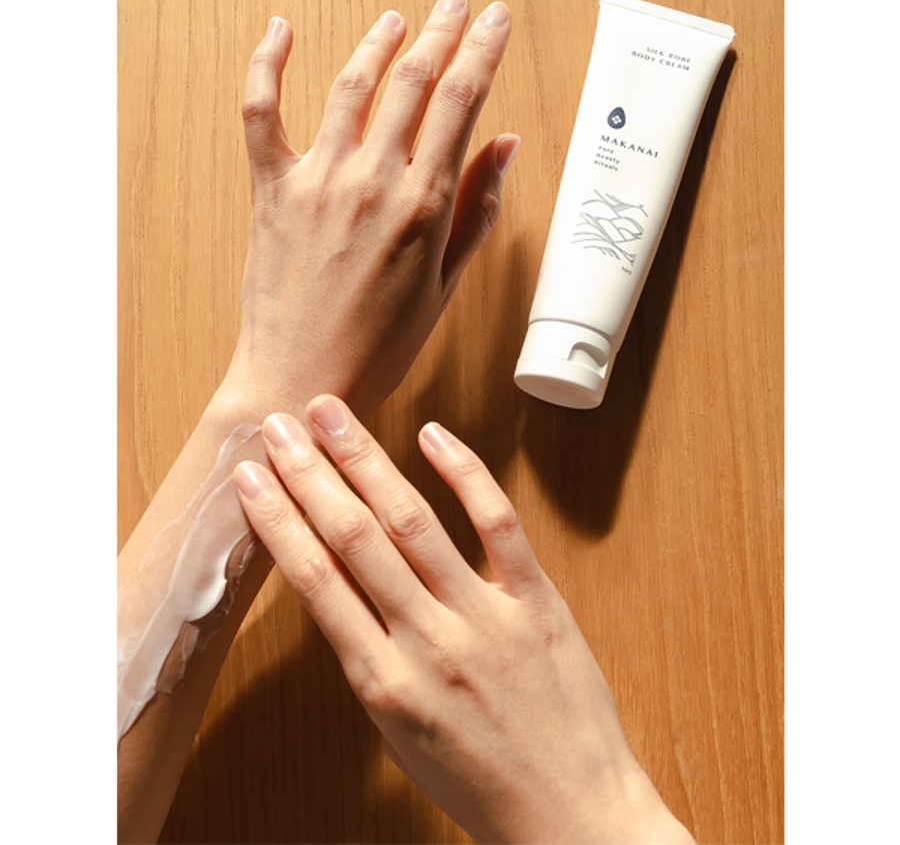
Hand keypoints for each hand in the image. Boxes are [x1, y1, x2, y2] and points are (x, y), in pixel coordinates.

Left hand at [222, 0, 517, 416]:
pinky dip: (268, 63)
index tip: (496, 22)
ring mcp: (316, 179)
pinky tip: (281, 30)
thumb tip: (504, 148)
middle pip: (412, 79)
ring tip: (397, 19)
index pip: (461, 101)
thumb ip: (478, 209)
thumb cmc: (377, 344)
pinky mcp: (271, 188)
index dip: (483, 50)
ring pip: (351, 83)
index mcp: (423, 205)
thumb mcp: (446, 285)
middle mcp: (371, 180)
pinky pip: (261, 110)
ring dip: (378, 40)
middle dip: (441, 31)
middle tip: (455, 5)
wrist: (303, 376)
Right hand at [233, 397, 695, 843]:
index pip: (316, 582)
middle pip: (354, 539)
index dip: (278, 521)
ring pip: (412, 522)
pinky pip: (497, 524)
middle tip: (280, 427)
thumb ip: (371, 662)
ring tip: (334, 415)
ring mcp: (486, 616)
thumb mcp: (399, 736)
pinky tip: (433, 436)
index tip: (251, 481)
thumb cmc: (481, 783)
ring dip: (367, 461)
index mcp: (384, 683)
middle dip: (309, 475)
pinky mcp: (537, 601)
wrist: (574, 814)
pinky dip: (465, 474)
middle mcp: (429, 642)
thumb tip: (343, 592)